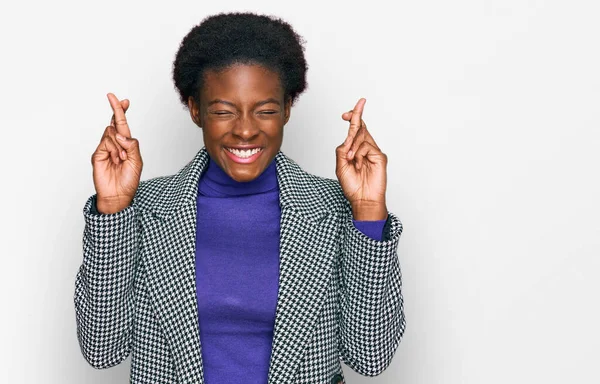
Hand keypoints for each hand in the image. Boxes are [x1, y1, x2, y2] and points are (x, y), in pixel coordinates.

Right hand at [91, 93, 142, 213]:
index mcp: (126, 145)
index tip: (124, 100)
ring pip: (111, 133)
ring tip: (121, 159)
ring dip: (119, 144)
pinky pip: (106, 143)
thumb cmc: (128, 180)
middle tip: (113, 97)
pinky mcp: (98, 154)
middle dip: (116, 109)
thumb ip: (132, 146)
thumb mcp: (137, 162)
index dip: (122, 112)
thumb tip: (120, 134)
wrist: (117, 195)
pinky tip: (115, 160)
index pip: (124, 125)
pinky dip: (113, 149)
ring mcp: (105, 149)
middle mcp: (115, 145)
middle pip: (115, 123)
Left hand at [335, 98, 387, 220]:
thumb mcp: (340, 166)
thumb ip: (342, 150)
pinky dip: (359, 154)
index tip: (346, 113)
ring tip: (351, 160)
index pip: (355, 131)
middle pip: (360, 128)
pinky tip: (358, 164)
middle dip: (354, 117)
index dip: (353, 118)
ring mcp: (373, 152)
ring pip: (361, 136)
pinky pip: (367, 146)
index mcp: (355, 151)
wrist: (363, 199)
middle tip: (346, 114)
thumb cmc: (352, 186)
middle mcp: (365, 149)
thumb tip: (347, 139)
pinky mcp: (379, 157)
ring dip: (352, 146)